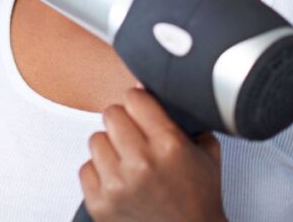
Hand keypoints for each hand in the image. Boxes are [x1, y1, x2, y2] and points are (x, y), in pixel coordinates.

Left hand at [80, 86, 225, 221]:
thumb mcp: (206, 154)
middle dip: (123, 123)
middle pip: (111, 114)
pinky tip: (119, 182)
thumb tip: (150, 89)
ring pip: (96, 139)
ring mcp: (117, 184)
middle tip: (135, 138)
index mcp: (169, 145)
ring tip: (128, 163)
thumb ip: (187, 119)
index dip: (138, 102)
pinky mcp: (99, 203)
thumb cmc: (198, 202)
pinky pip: (85, 168)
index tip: (141, 110)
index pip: (133, 98)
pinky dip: (99, 173)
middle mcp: (141, 162)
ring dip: (110, 148)